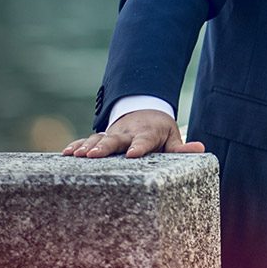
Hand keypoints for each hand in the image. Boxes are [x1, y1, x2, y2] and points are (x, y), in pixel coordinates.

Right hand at [61, 110, 204, 157]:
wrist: (144, 111)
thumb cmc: (160, 130)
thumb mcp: (172, 136)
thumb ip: (182, 147)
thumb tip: (201, 149)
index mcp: (147, 133)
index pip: (143, 141)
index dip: (138, 147)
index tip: (132, 155)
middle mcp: (127, 133)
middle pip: (115, 140)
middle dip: (103, 148)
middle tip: (93, 156)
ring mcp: (112, 134)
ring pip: (98, 139)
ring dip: (86, 147)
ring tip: (75, 156)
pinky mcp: (101, 137)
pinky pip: (87, 141)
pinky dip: (76, 145)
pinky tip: (65, 153)